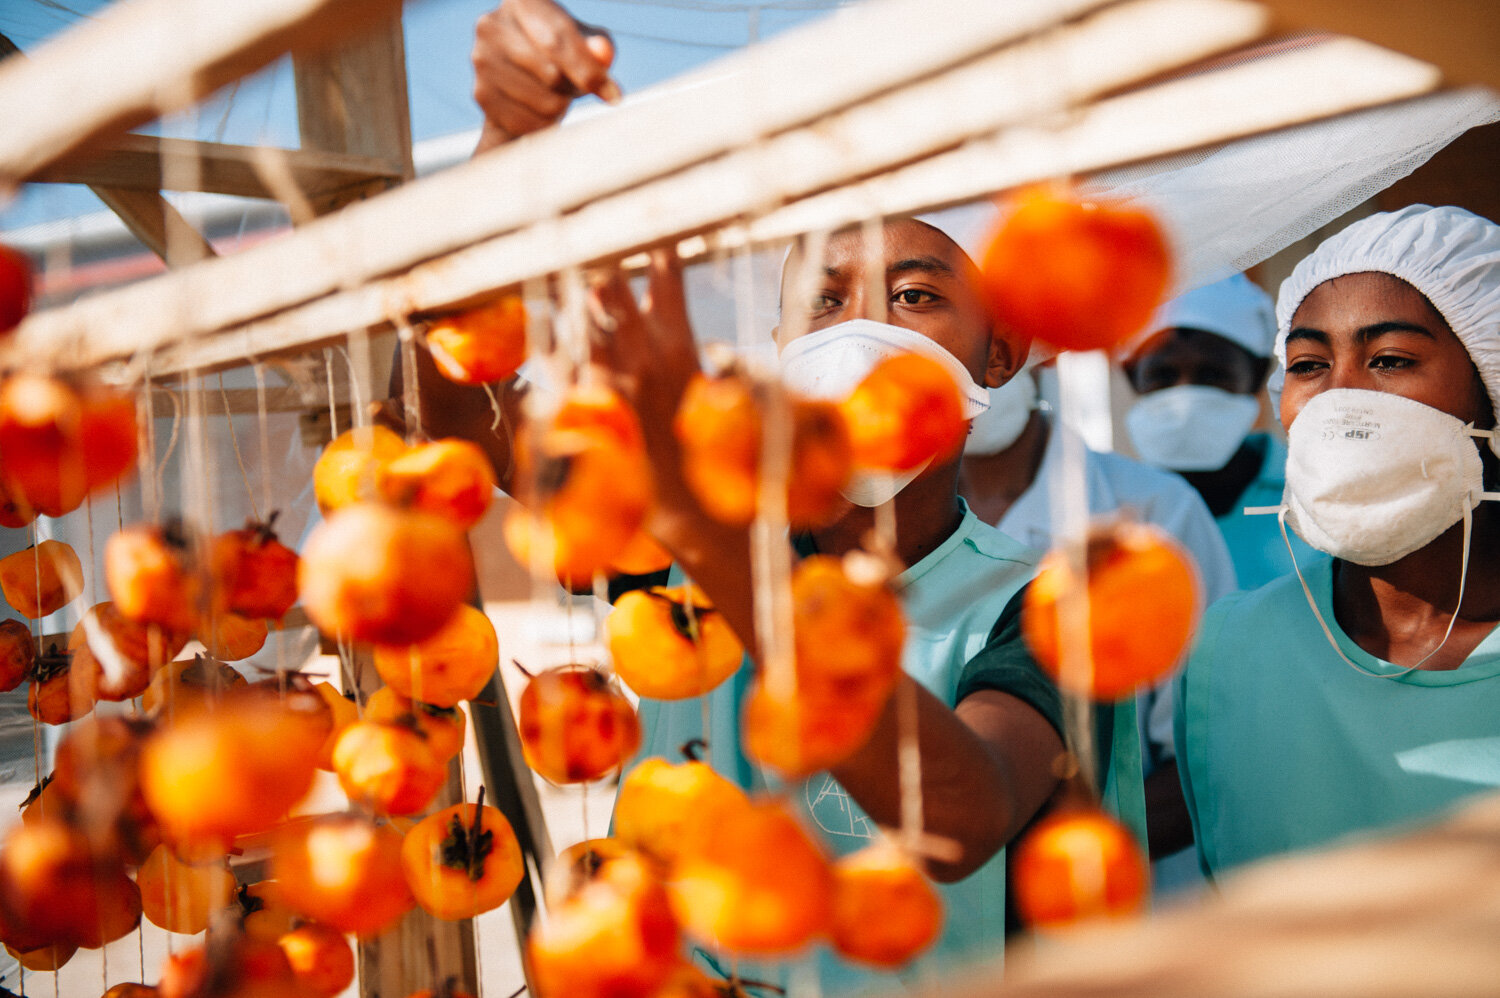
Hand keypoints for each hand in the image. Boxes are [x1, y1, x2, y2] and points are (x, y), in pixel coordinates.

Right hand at [472, 0, 619, 151]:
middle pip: (551, 73)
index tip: (614, 96)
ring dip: (560, 106)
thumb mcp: (585, 44)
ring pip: (543, 101)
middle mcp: (492, 24)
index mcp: (522, 1)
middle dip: (574, 88)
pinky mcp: (481, 93)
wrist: (518, 79)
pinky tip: (538, 109)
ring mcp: (481, 59)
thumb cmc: (558, 54)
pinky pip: (528, 122)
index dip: (588, 70)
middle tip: (576, 88)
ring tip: (554, 94)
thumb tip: (604, 53)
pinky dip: (543, 123)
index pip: (558, 39)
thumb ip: (599, 46)